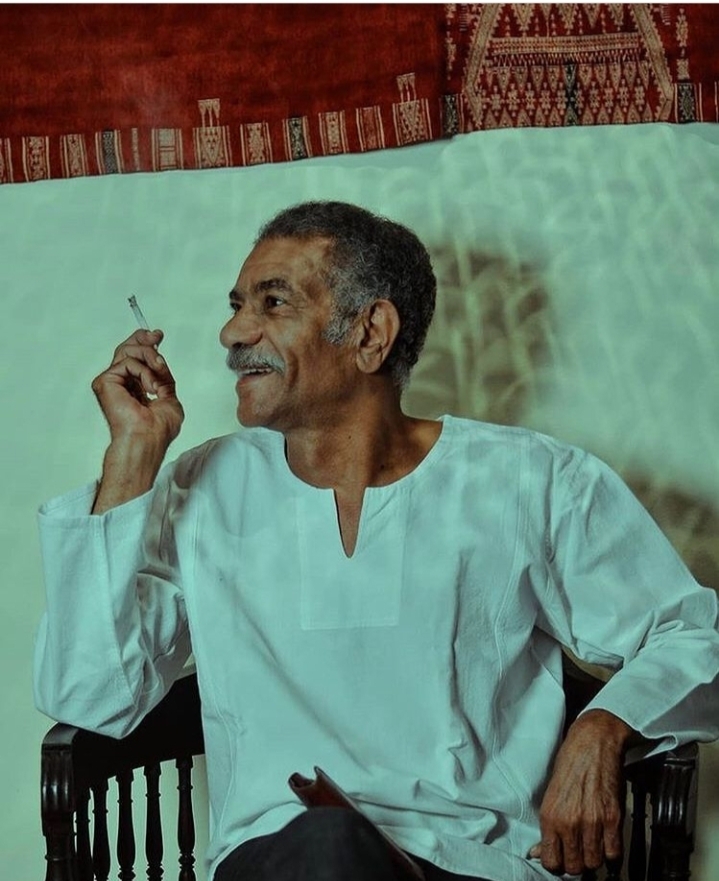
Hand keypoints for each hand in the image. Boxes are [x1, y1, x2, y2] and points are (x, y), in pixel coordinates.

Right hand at [91, 329, 183, 448]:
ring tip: (159, 377)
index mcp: (133, 388)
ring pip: (128, 351)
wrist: (148, 438)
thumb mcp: (170, 397)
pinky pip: (127, 363)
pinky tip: (149, 387)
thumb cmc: (158, 429)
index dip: (144, 343)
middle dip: (144, 339)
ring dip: (150, 359)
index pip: (134, 358)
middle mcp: (120, 383)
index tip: (158, 335)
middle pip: (127, 349)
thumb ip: (164, 379)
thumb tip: (160, 363)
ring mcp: (111, 382)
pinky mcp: (105, 382)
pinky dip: (144, 373)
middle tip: (157, 336)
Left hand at [529, 709, 631, 875]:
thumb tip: (540, 851)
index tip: (561, 857)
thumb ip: (548, 826)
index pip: (551, 861)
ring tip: (591, 845)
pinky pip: (614, 854)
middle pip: (574, 867)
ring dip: (594, 858)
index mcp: (550, 815)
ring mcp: (593, 822)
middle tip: (577, 851)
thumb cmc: (570, 763)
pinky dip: (611, 853)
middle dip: (576, 862)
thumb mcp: (551, 793)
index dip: (556, 863)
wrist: (593, 742)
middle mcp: (570, 822)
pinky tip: (606, 842)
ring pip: (594, 863)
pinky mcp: (614, 818)